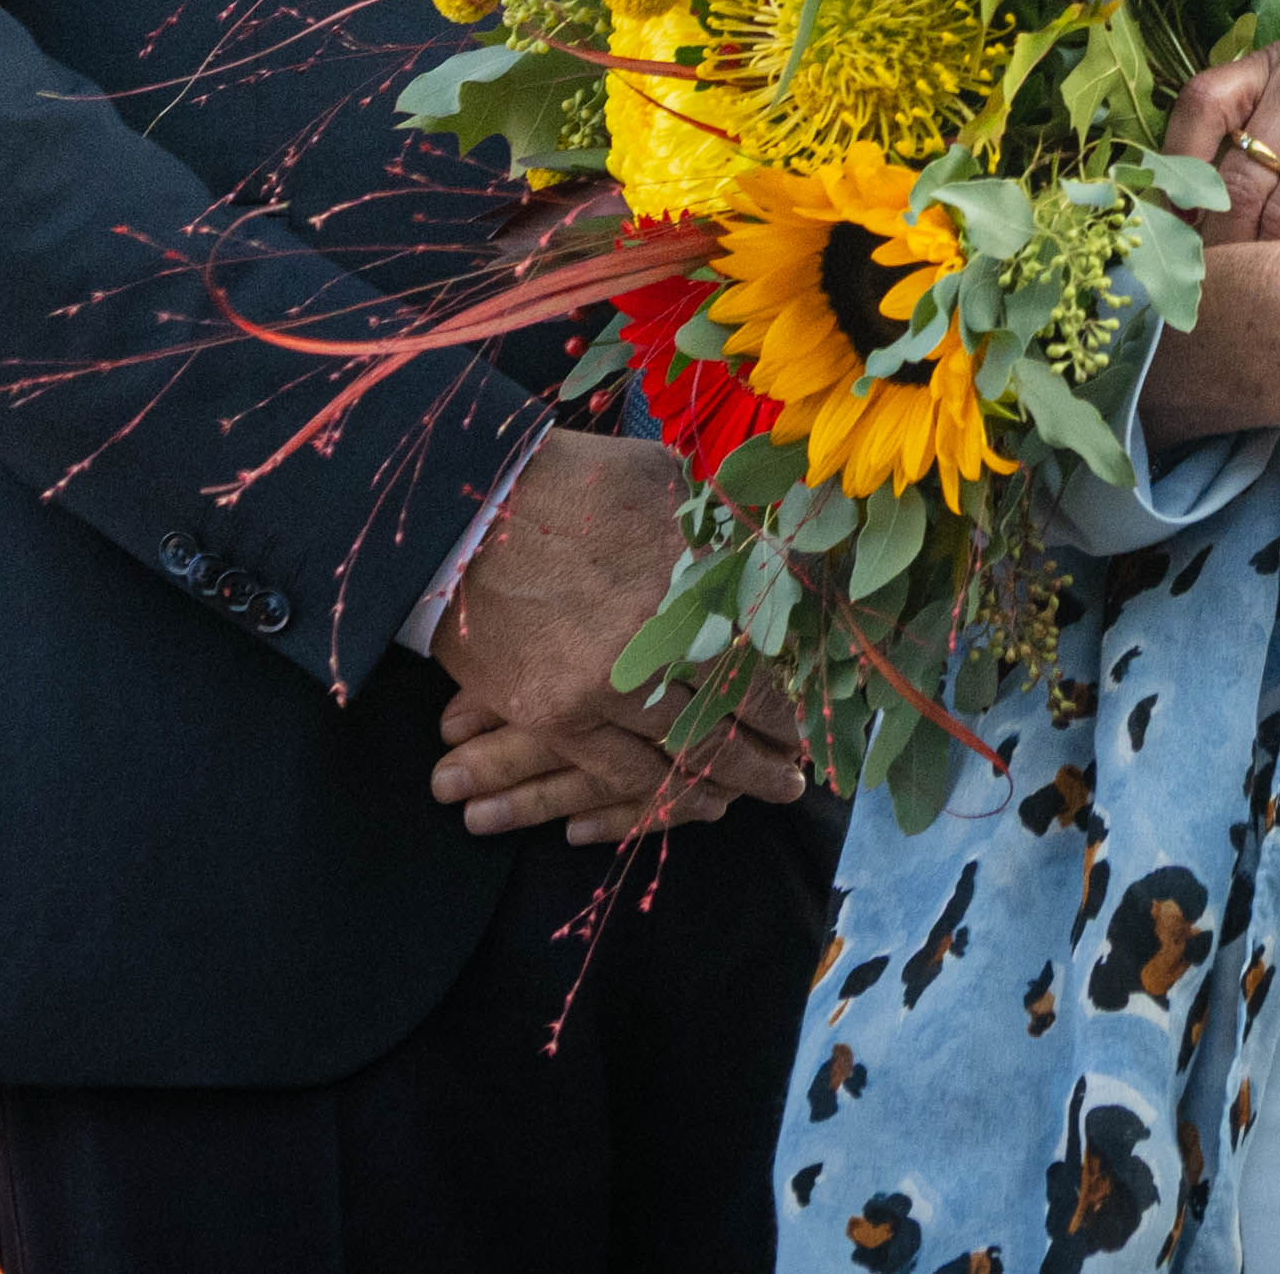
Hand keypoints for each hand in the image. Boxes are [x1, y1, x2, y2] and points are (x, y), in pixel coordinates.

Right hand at [423, 432, 812, 842]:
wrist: (461, 512)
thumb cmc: (564, 485)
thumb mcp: (657, 477)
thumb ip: (716, 516)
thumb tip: (772, 545)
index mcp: (692, 568)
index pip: (769, 647)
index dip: (798, 688)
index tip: (818, 709)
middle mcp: (661, 630)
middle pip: (740, 706)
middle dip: (778, 746)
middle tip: (804, 773)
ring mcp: (608, 681)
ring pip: (692, 750)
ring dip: (737, 778)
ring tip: (768, 791)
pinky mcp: (558, 716)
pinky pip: (629, 775)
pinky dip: (671, 796)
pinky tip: (701, 803)